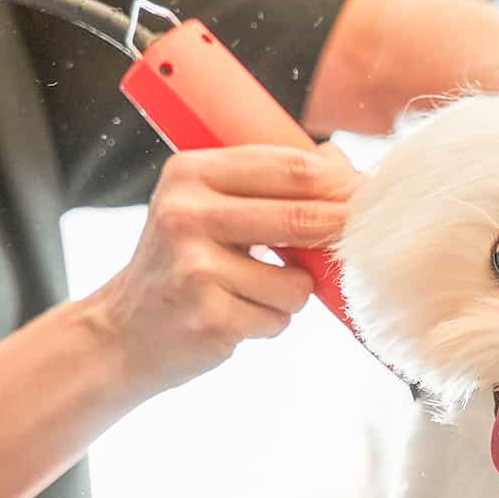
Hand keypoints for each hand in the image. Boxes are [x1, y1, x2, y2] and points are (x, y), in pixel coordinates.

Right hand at [83, 142, 360, 399]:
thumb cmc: (184, 264)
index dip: (342, 183)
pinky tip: (237, 316)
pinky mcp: (209, 316)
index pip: (290, 167)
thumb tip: (343, 166)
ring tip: (256, 292)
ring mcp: (195, 268)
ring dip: (293, 294)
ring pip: (296, 281)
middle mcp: (186, 214)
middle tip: (363, 240)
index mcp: (190, 173)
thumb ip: (265, 186)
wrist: (125, 331)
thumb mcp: (206, 207)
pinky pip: (279, 318)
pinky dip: (271, 322)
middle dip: (342, 232)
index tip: (373, 196)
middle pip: (301, 217)